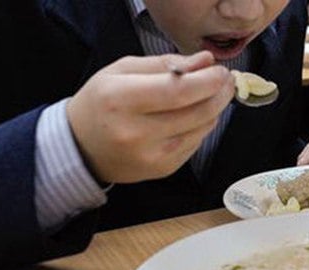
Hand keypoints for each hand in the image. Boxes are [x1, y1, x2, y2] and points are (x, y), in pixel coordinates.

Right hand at [66, 51, 234, 183]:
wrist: (82, 146)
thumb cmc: (102, 102)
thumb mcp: (122, 71)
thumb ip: (165, 64)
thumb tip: (204, 61)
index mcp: (119, 99)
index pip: (177, 91)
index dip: (207, 81)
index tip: (220, 70)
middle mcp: (135, 132)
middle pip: (196, 112)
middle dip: (218, 93)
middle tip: (226, 80)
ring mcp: (151, 156)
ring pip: (201, 128)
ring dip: (215, 108)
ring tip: (215, 93)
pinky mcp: (163, 169)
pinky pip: (195, 143)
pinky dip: (202, 126)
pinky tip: (197, 114)